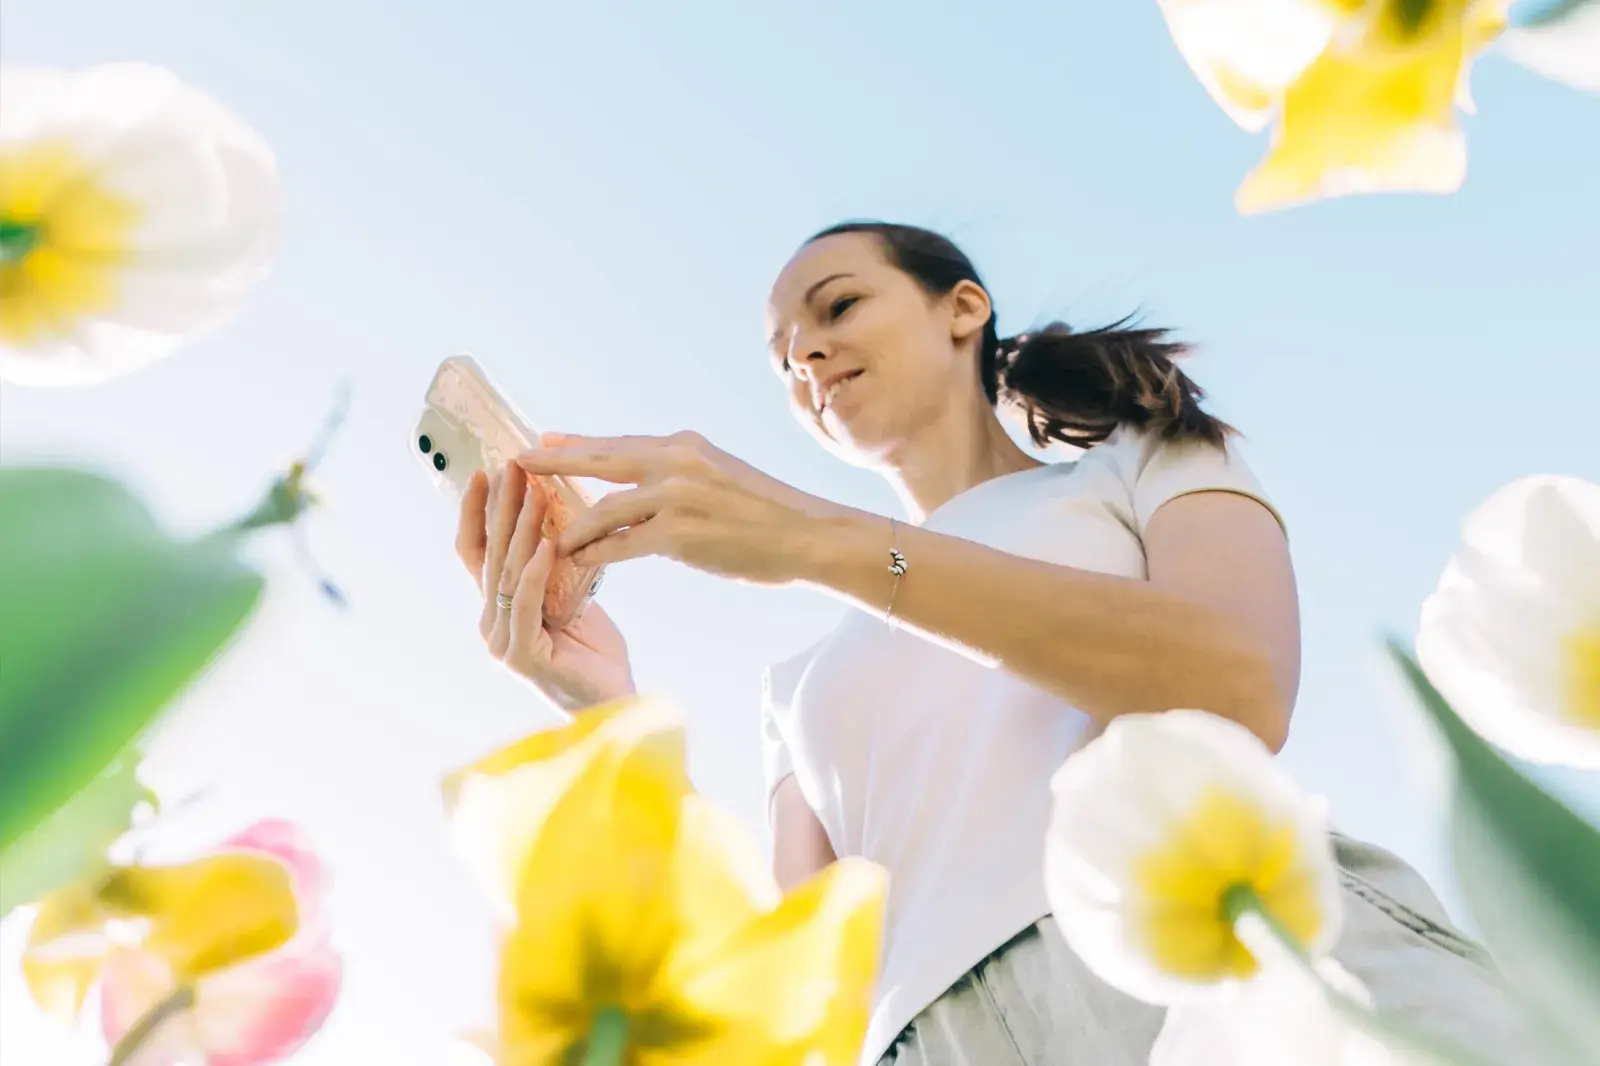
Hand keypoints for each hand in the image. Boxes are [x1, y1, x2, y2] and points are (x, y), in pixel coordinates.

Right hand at [456, 462, 635, 710]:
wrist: (614, 704)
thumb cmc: (593, 652)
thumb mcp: (569, 597)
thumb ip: (552, 567)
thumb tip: (556, 512)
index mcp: (498, 607)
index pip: (477, 551)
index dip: (477, 512)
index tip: (485, 472)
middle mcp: (492, 623)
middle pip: (490, 555)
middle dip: (501, 508)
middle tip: (512, 467)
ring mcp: (504, 641)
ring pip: (508, 575)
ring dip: (521, 531)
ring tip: (533, 493)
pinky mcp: (525, 657)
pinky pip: (526, 606)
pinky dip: (536, 574)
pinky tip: (548, 545)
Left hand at [515, 431, 850, 584]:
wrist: (810, 536)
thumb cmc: (768, 515)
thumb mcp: (720, 476)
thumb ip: (679, 477)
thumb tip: (641, 487)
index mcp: (685, 445)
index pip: (618, 443)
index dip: (577, 445)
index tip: (544, 439)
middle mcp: (676, 462)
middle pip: (599, 461)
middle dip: (553, 463)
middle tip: (515, 462)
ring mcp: (676, 497)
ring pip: (605, 509)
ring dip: (572, 526)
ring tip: (543, 537)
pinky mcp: (679, 535)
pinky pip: (622, 546)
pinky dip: (597, 554)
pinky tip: (577, 561)